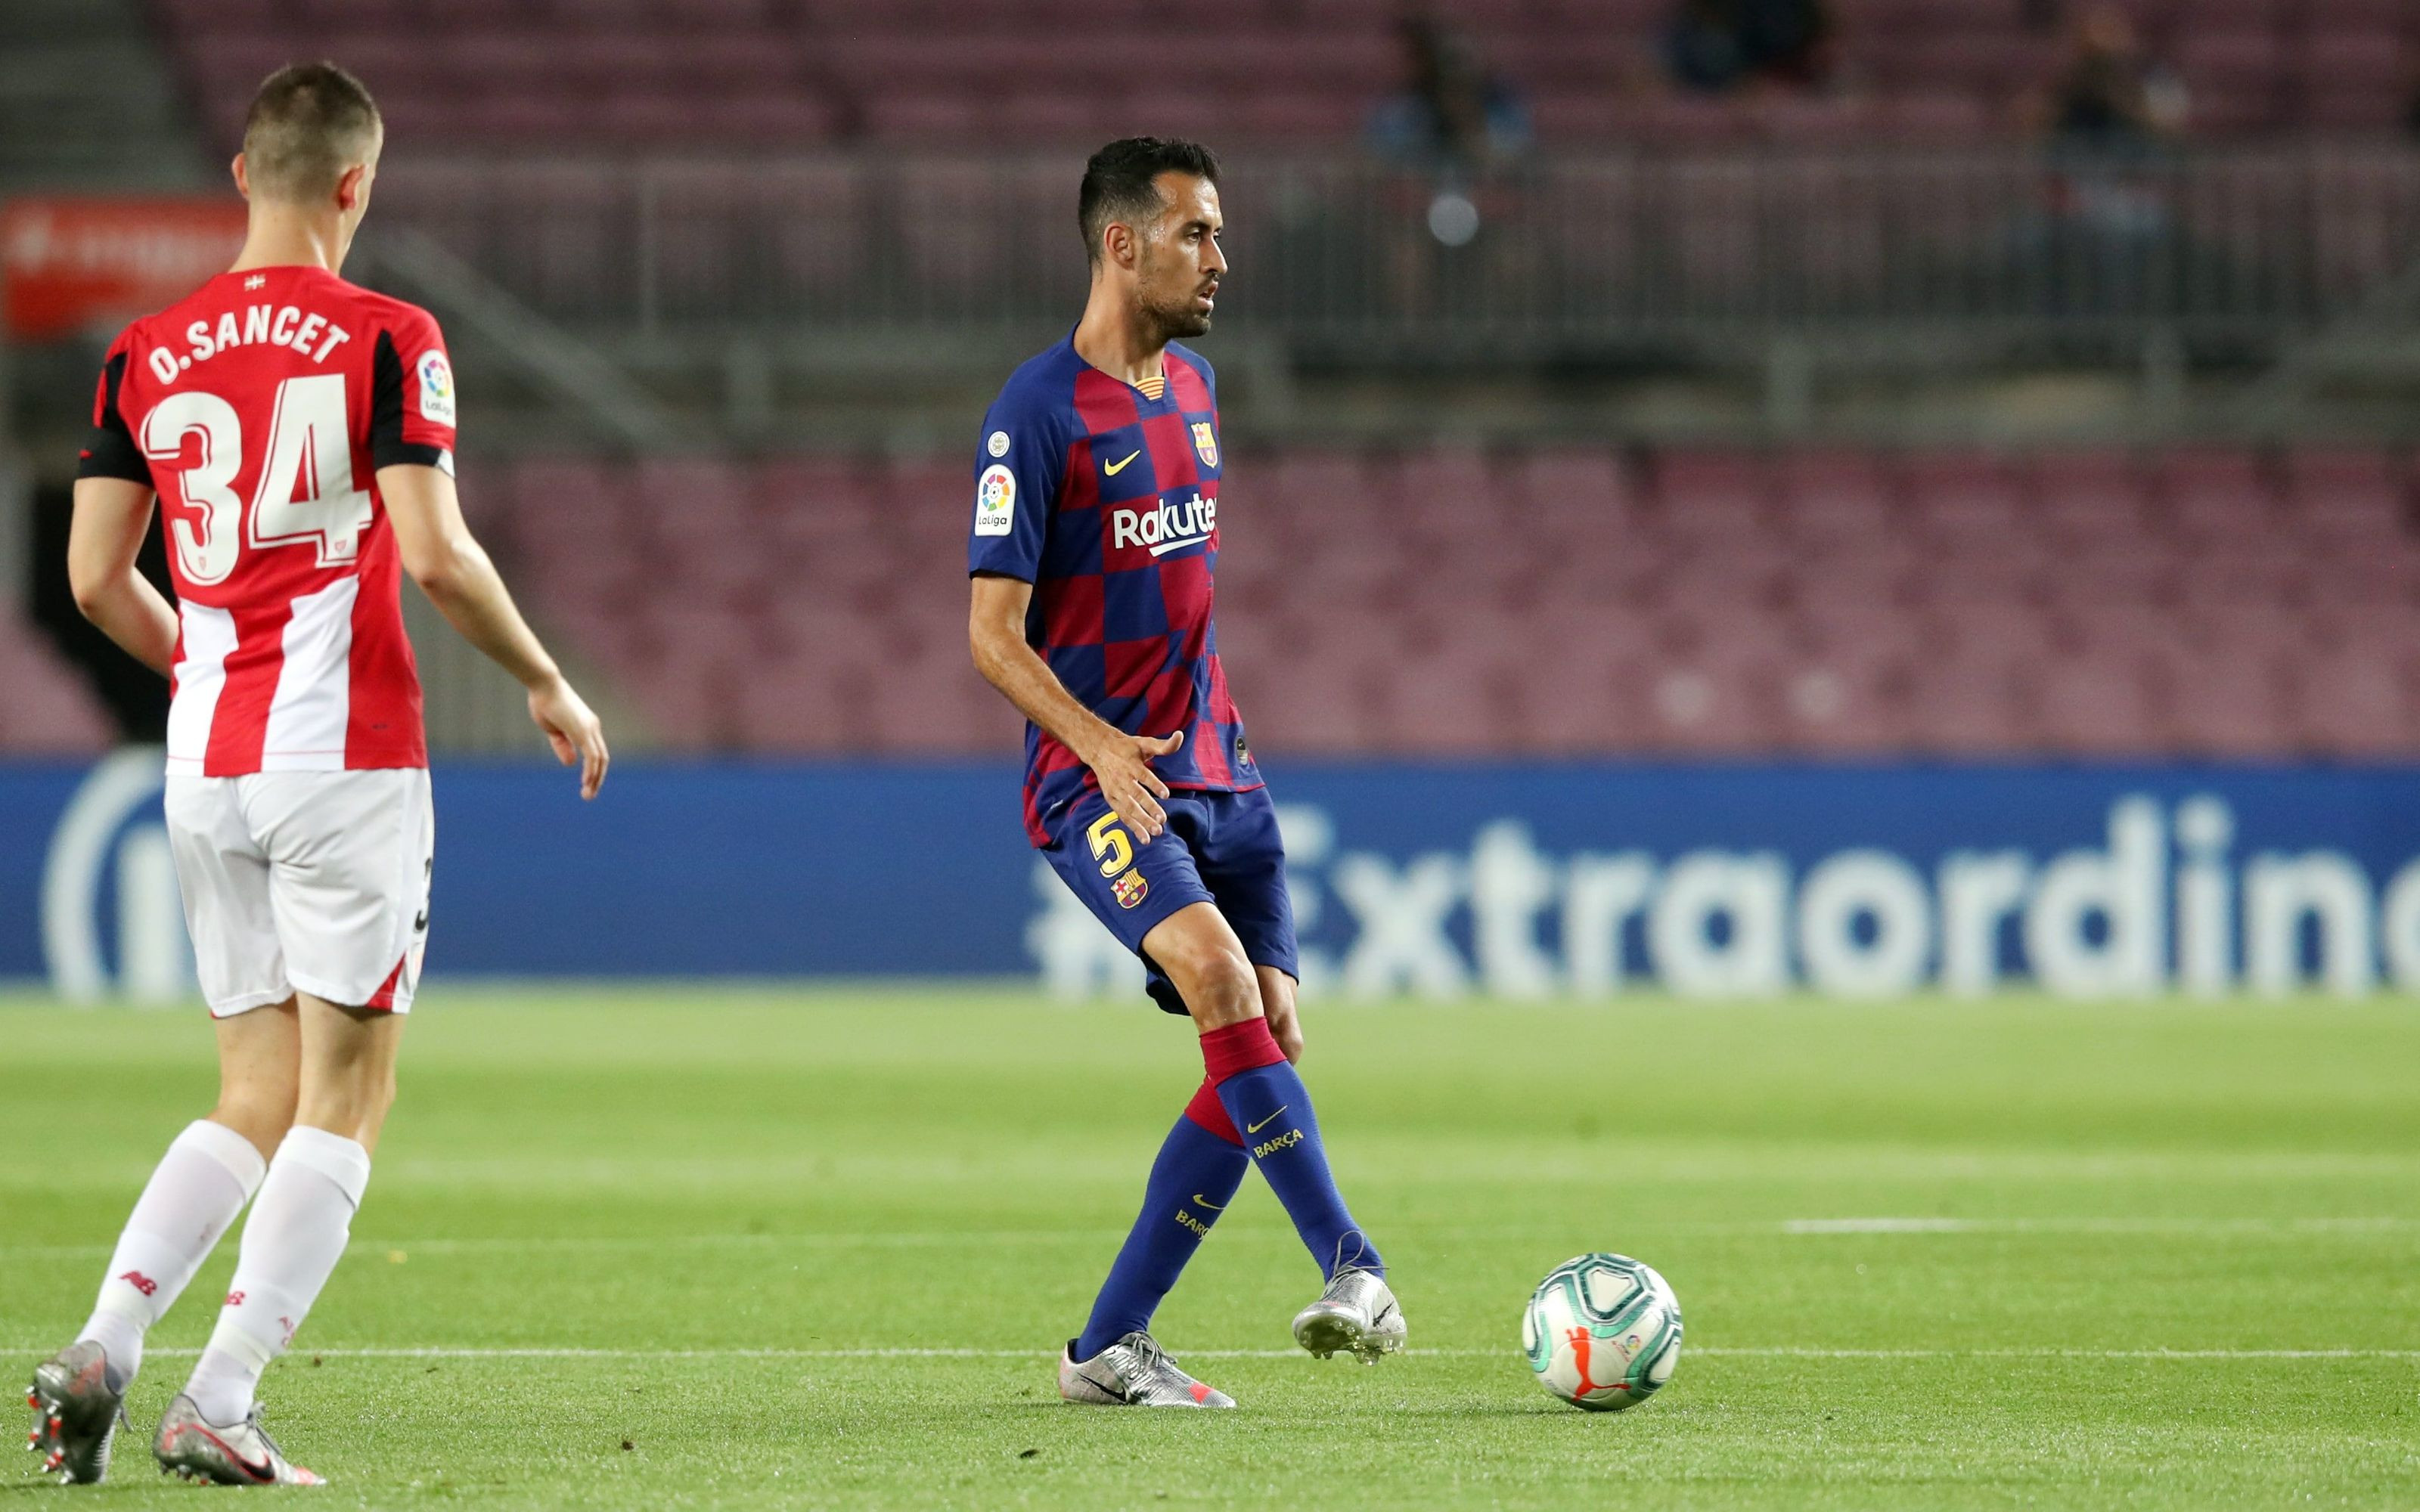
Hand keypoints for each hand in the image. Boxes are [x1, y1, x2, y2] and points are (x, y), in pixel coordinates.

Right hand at [528, 674, 608, 799]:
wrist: (543, 685)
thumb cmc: (544, 702)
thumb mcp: (553, 729)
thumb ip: (563, 746)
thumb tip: (571, 764)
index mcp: (587, 726)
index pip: (596, 752)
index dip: (593, 769)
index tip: (587, 784)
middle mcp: (593, 727)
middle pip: (602, 758)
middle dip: (597, 778)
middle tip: (589, 794)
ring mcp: (590, 729)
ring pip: (600, 760)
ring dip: (595, 779)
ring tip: (587, 794)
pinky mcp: (583, 731)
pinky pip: (592, 756)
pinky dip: (591, 770)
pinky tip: (586, 782)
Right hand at [1083, 729, 1182, 842]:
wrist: (1098, 749)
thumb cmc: (1127, 747)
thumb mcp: (1145, 743)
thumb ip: (1164, 745)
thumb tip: (1180, 735)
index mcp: (1131, 764)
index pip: (1143, 775)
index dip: (1154, 784)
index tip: (1166, 794)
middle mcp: (1122, 778)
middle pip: (1136, 795)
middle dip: (1148, 808)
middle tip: (1162, 820)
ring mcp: (1115, 791)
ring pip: (1129, 808)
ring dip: (1142, 821)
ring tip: (1156, 832)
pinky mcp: (1111, 799)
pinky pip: (1123, 815)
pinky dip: (1133, 827)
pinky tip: (1145, 838)